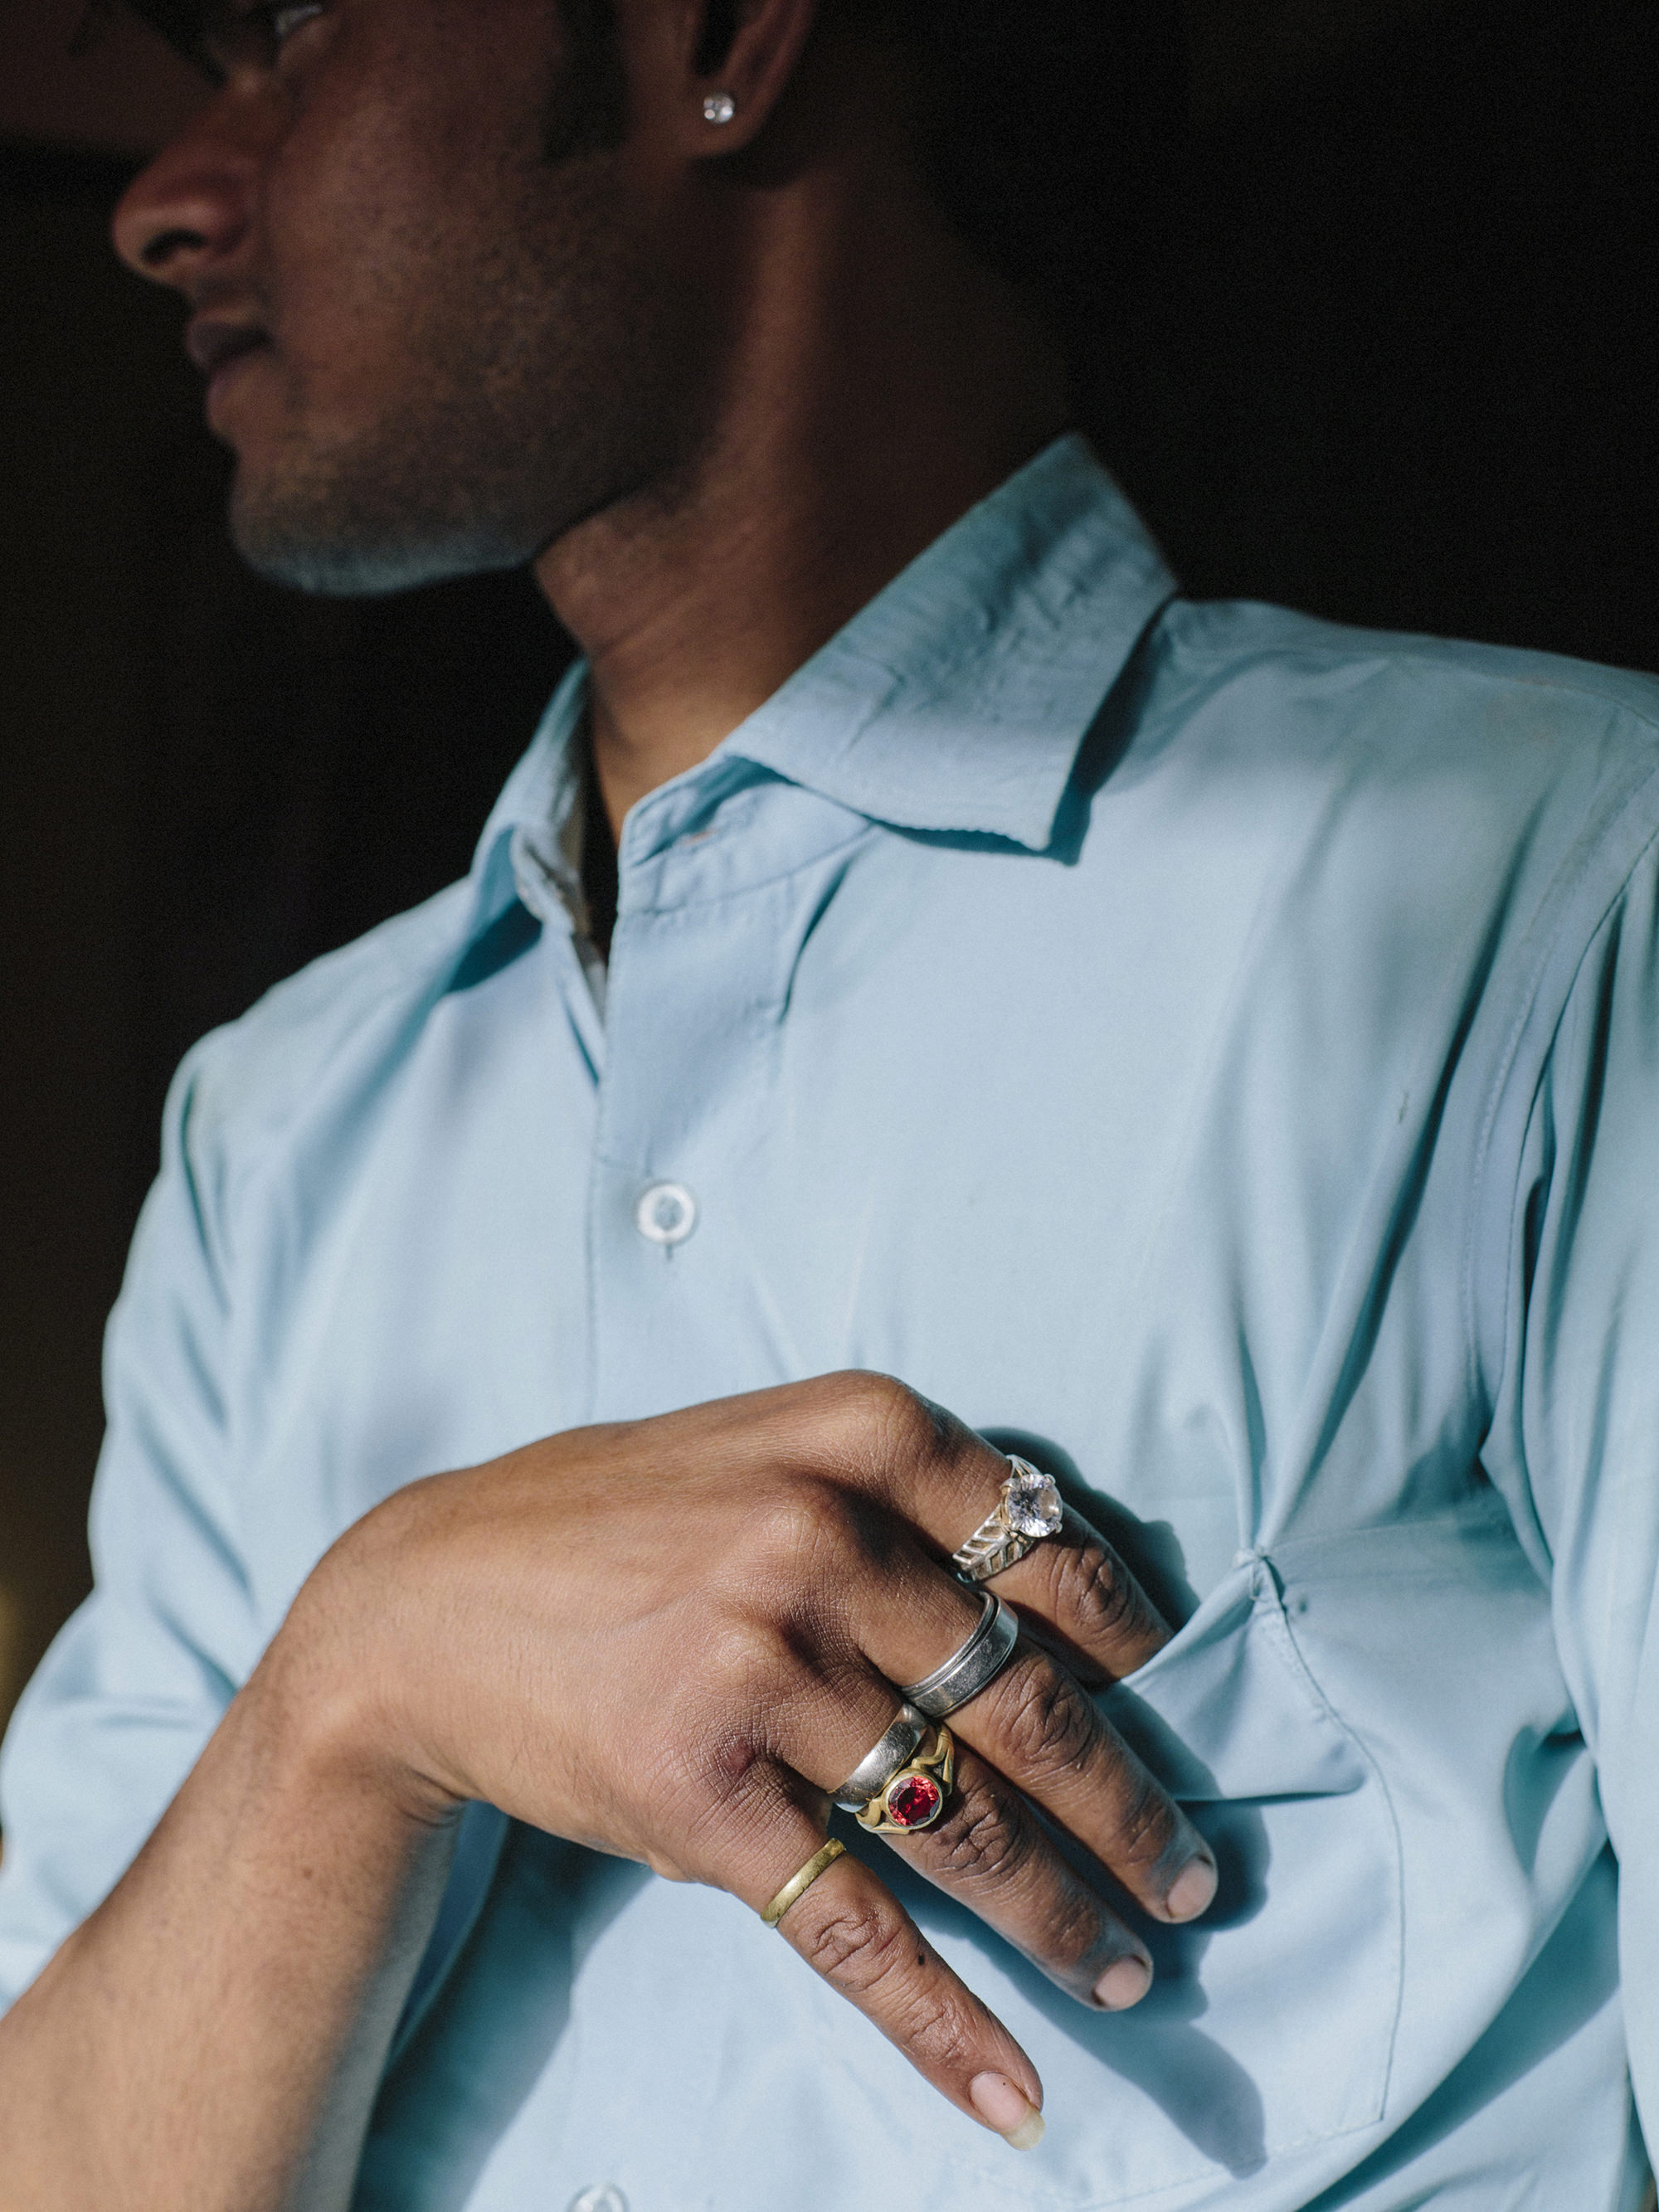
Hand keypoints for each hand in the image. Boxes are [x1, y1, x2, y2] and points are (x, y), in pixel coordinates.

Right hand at [289, 1373, 1214, 2145]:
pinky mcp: (699, 1789)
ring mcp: (758, 1662)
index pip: (1048, 1551)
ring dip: (1068, 1914)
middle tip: (1196, 1873)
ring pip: (963, 1821)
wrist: (416, 1607)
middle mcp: (819, 1535)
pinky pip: (855, 1921)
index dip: (1134, 1645)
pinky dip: (943, 2017)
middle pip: (1028, 1702)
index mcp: (854, 1432)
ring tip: (1133, 1969)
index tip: (1178, 1706)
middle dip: (1129, 1805)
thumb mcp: (756, 1448)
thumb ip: (895, 1493)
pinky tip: (1011, 2084)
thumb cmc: (605, 1524)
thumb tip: (1071, 1605)